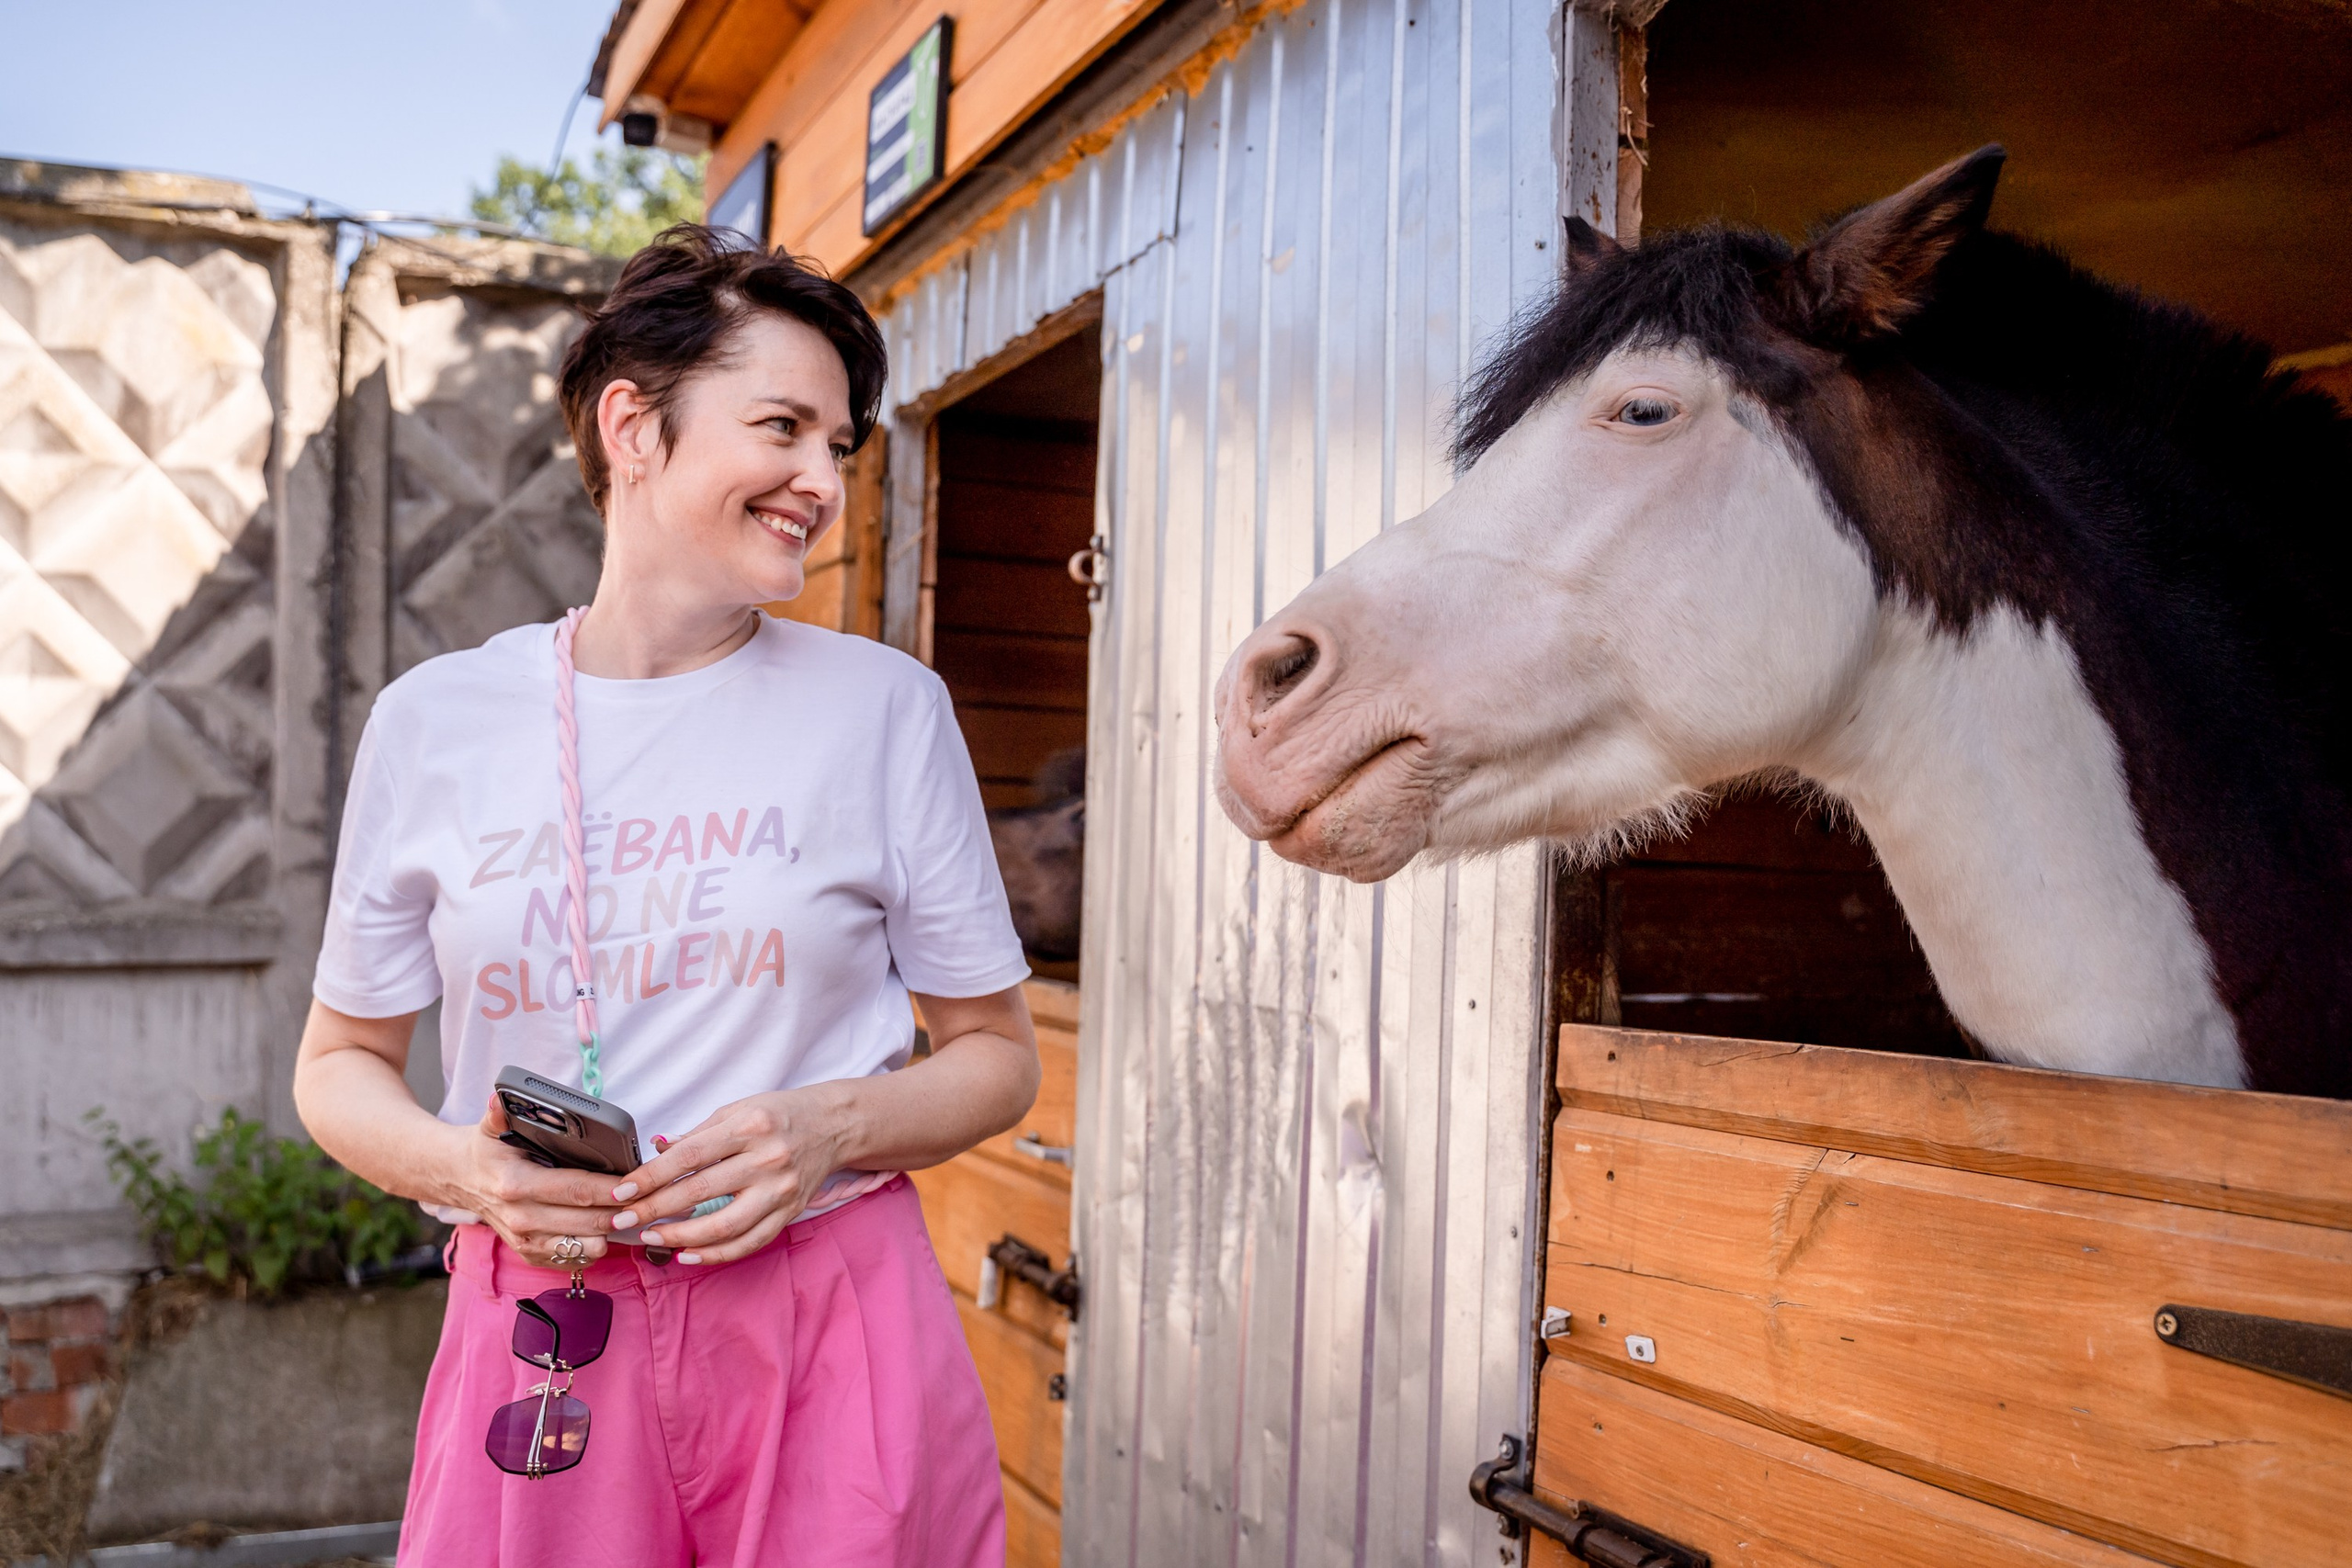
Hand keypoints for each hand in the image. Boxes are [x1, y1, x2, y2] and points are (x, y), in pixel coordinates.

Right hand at [445, 1100, 625, 1269]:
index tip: (635, 1183)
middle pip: (589, 1220)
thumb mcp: (489, 1128)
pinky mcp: (531, 1255)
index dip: (610, 1188)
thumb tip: (500, 1098)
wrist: (459, 1182)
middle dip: (623, 1210)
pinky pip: (575, 1259)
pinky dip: (596, 1244)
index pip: (576, 1189)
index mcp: (516, 1185)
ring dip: (613, 1230)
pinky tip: (605, 1226)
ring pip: (587, 1245)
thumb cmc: (485, 1152)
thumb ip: (500, 1113)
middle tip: (646, 1197)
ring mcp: (526, 1242)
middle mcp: (522, 1219)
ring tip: (630, 1210)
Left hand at [609, 1088, 849, 1263]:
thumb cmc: (780, 1114)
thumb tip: (657, 1151)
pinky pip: (749, 1242)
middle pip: (700, 1192)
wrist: (834, 1125)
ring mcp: (781, 1190)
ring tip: (651, 1238)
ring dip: (680, 1237)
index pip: (689, 1157)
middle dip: (654, 1209)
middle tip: (623, 1220)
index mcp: (749, 1127)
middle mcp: (767, 1159)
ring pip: (723, 1226)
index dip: (650, 1177)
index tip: (622, 1192)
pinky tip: (688, 1254)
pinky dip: (716, 1254)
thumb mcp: (738, 1109)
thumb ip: (697, 1134)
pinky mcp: (790, 1213)